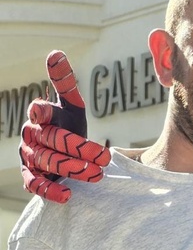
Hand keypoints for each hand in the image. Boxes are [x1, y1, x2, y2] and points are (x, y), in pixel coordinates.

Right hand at [19, 51, 110, 203]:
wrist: (65, 154)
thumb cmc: (68, 126)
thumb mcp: (71, 106)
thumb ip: (65, 83)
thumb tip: (55, 53)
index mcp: (41, 116)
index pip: (39, 112)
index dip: (41, 111)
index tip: (43, 112)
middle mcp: (32, 135)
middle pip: (53, 140)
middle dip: (79, 148)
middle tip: (105, 157)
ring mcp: (30, 156)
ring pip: (49, 162)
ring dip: (73, 169)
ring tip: (98, 175)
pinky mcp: (30, 176)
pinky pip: (36, 185)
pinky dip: (50, 191)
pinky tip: (69, 196)